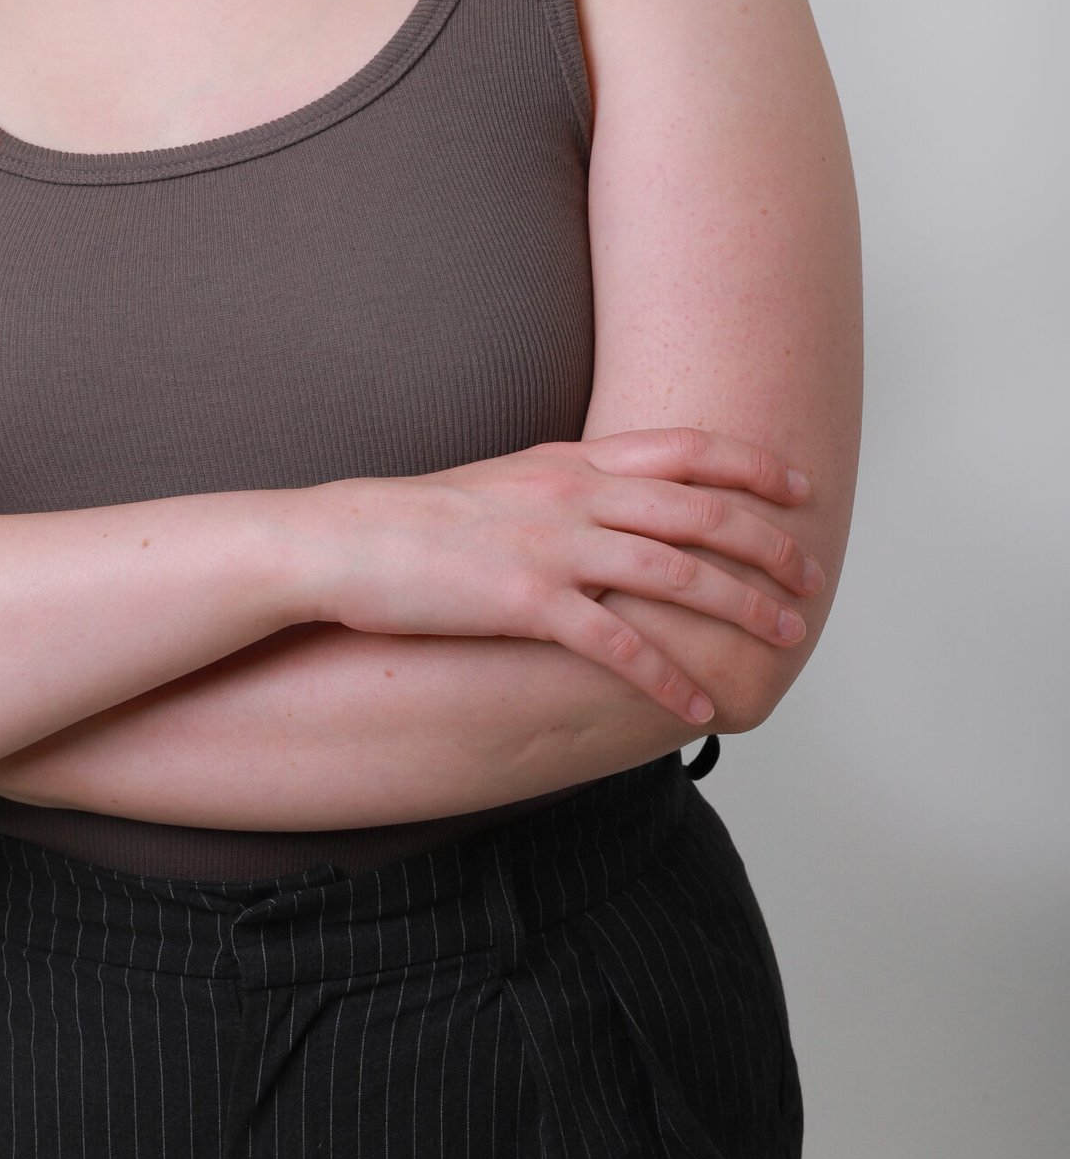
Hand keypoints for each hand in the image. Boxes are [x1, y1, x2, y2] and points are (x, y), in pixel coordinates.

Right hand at [312, 428, 822, 726]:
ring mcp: (552, 547)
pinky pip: (616, 645)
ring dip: (740, 607)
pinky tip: (697, 709)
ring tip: (784, 640)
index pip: (685, 450)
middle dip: (768, 544)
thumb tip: (616, 501)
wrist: (346, 540)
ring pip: (675, 573)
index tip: (801, 487)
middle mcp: (574, 495)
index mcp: (572, 462)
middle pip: (699, 510)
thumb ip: (567, 486)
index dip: (752, 465)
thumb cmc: (419, 519)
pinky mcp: (525, 602)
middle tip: (812, 577)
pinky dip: (666, 677)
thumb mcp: (506, 482)